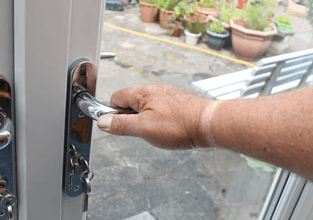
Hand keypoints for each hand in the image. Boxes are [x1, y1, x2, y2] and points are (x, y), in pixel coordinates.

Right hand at [97, 84, 214, 149]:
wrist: (209, 124)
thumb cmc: (180, 125)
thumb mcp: (143, 128)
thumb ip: (121, 125)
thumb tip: (103, 122)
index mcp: (143, 93)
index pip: (117, 97)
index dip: (112, 112)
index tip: (114, 124)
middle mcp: (155, 90)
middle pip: (131, 102)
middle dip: (130, 118)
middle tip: (139, 131)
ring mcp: (167, 96)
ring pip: (146, 107)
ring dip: (145, 120)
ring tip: (156, 132)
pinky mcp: (178, 103)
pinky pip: (160, 110)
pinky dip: (158, 120)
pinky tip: (167, 130)